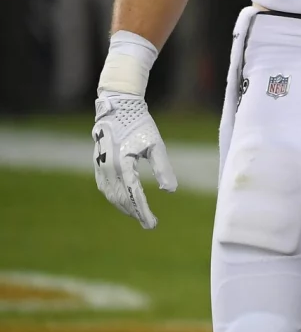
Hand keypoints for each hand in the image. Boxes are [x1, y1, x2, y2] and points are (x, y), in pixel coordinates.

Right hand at [93, 91, 176, 228]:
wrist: (118, 108)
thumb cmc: (140, 124)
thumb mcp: (155, 144)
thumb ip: (162, 168)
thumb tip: (170, 190)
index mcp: (123, 164)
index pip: (134, 194)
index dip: (142, 211)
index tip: (151, 224)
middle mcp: (108, 169)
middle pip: (121, 198)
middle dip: (134, 212)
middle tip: (149, 224)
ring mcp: (100, 168)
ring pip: (111, 195)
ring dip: (124, 207)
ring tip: (138, 215)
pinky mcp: (98, 165)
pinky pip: (105, 188)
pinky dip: (115, 198)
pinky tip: (124, 202)